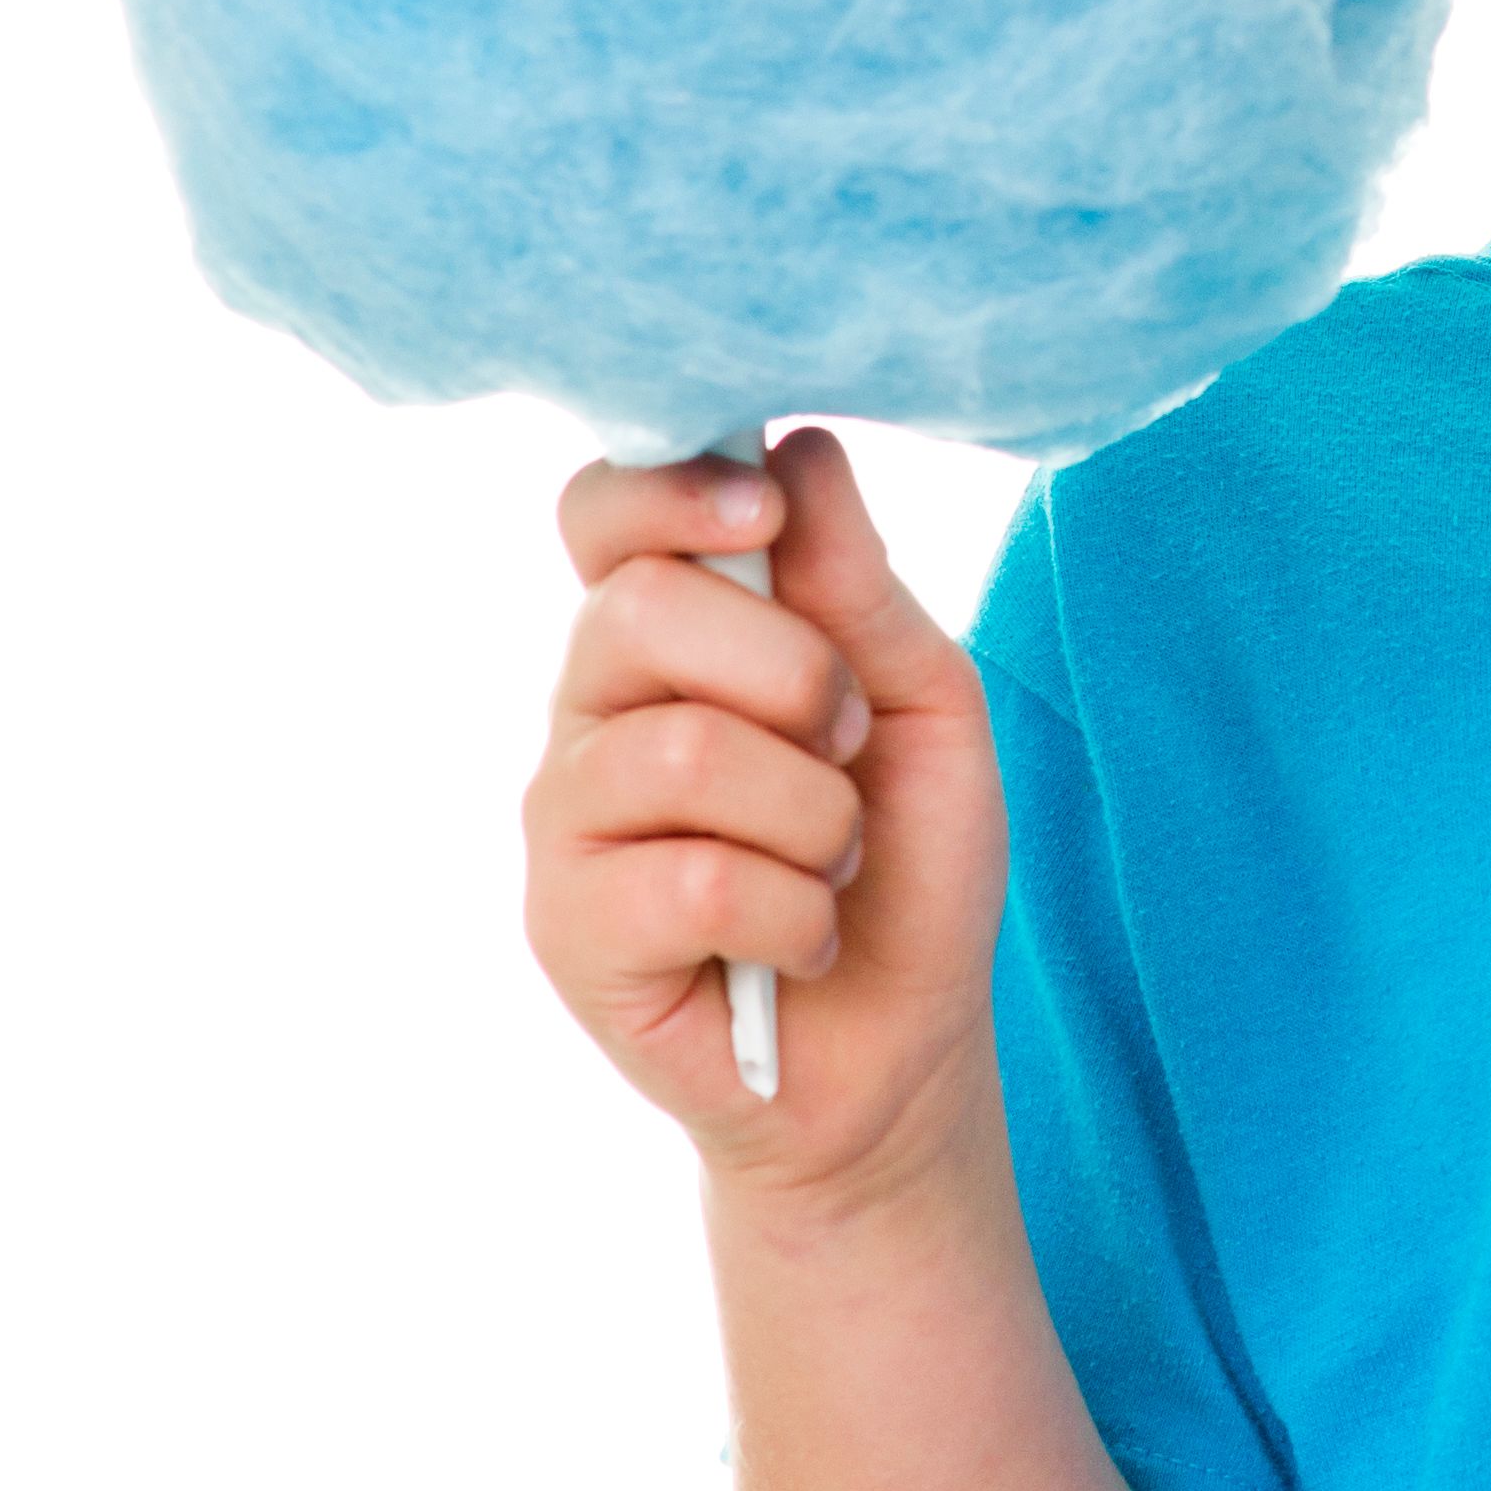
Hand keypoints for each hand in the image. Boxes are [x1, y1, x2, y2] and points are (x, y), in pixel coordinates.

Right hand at [519, 427, 1008, 1195]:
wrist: (903, 1044)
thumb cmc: (908, 857)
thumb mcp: (922, 700)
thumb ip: (857, 584)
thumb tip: (800, 446)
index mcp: (671, 631)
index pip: (604, 512)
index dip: (669, 489)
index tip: (762, 514)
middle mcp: (594, 708)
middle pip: (638, 610)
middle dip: (791, 671)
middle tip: (844, 742)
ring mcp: (568, 820)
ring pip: (682, 751)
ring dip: (814, 814)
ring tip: (834, 860)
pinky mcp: (569, 930)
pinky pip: (696, 881)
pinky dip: (798, 913)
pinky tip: (801, 942)